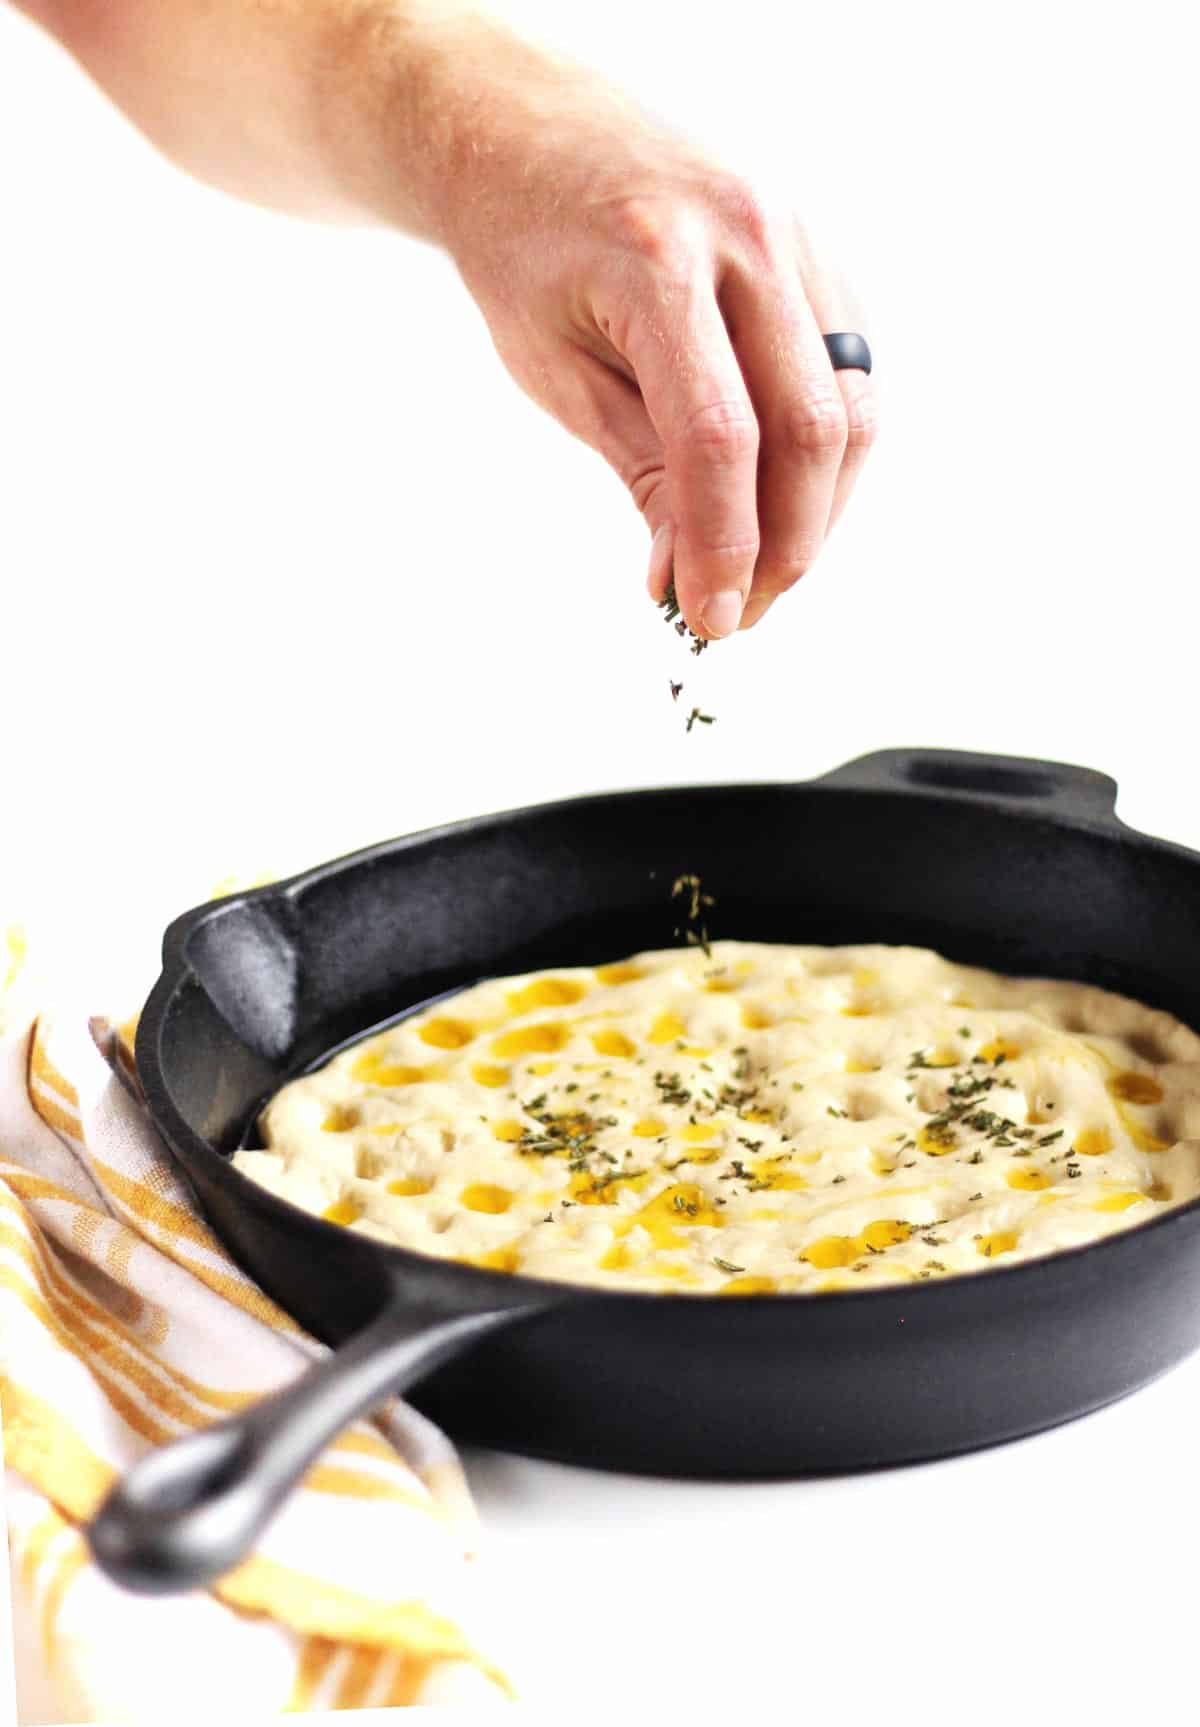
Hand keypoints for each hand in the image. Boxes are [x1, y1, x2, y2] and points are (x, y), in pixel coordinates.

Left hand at [436, 32, 877, 637]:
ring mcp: (797, 236)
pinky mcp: (820, 252)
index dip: (725, 546)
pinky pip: (851, 375)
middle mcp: (747, 235)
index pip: (721, 438)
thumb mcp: (557, 371)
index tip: (712, 618)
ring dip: (819, 509)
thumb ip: (639, 470)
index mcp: (658, 261)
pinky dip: (826, 452)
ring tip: (763, 566)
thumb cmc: (526, 248)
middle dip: (788, 546)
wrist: (532, 134)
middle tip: (744, 609)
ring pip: (851, 408)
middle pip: (809, 429)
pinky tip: (782, 493)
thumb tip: (690, 575)